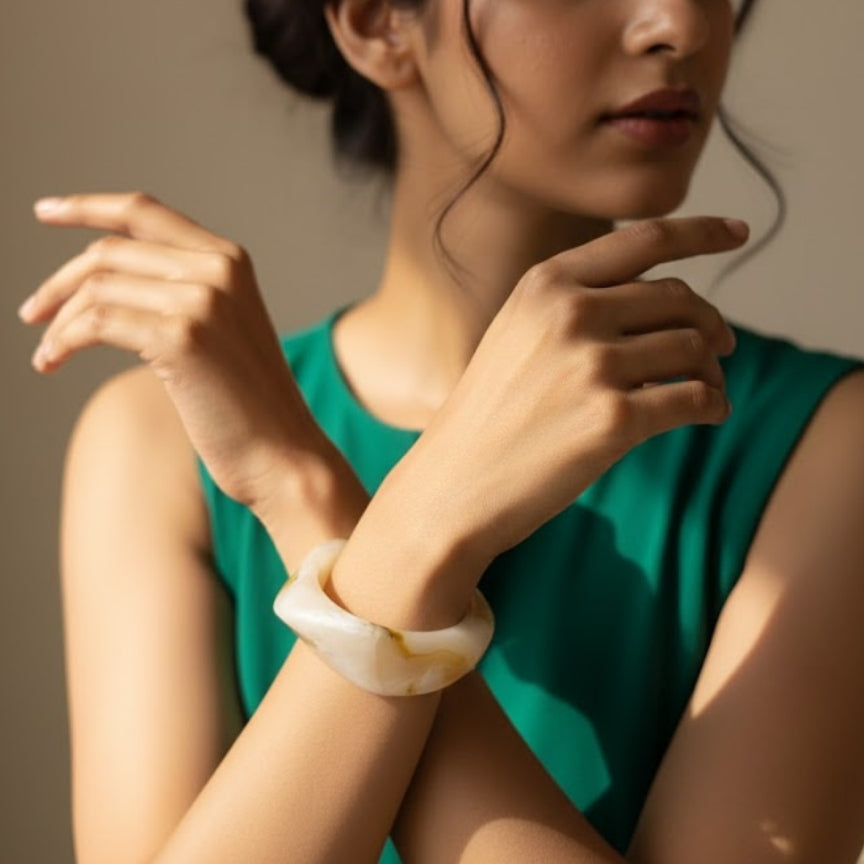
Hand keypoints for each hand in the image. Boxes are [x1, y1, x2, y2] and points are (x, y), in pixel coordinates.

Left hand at [21, 191, 328, 509]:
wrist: (283, 452)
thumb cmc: (249, 404)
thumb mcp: (224, 330)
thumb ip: (183, 294)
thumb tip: (106, 284)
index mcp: (230, 260)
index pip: (144, 212)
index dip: (87, 207)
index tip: (44, 210)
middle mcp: (217, 270)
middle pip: (110, 251)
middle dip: (59, 282)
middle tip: (32, 313)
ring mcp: (202, 301)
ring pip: (97, 288)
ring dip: (58, 320)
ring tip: (45, 350)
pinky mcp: (181, 339)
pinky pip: (96, 324)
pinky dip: (63, 341)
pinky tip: (52, 361)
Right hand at [397, 215, 748, 565]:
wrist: (451, 486)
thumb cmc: (487, 417)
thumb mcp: (516, 336)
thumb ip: (576, 306)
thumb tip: (668, 306)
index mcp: (545, 284)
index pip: (644, 239)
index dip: (701, 231)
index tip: (738, 232)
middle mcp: (569, 313)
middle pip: (678, 299)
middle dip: (710, 324)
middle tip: (720, 349)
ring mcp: (591, 365)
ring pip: (694, 348)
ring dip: (713, 370)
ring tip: (707, 389)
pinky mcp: (613, 419)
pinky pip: (695, 398)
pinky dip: (714, 405)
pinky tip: (710, 414)